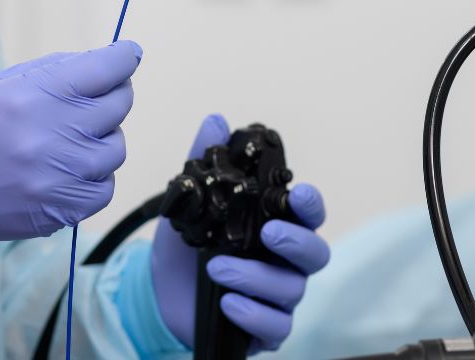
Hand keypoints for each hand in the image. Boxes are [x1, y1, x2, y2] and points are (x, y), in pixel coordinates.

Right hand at [0, 41, 142, 239]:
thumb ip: (54, 71)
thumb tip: (102, 63)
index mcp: (38, 94)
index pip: (105, 68)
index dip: (123, 58)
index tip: (128, 55)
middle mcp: (55, 133)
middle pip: (119, 106)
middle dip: (114, 96)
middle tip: (97, 99)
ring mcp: (62, 174)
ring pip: (116, 149)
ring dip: (102, 140)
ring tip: (72, 141)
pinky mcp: (63, 208)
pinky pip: (105, 189)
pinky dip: (96, 178)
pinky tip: (71, 172)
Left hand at [151, 114, 330, 352]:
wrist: (158, 292)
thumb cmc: (187, 246)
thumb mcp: (190, 202)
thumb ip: (204, 162)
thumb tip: (215, 121)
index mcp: (276, 227)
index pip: (308, 214)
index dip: (310, 204)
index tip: (297, 192)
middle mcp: (285, 262)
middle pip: (316, 253)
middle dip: (296, 241)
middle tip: (268, 233)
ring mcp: (278, 297)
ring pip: (291, 290)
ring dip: (256, 277)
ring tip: (216, 267)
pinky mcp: (264, 329)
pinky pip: (276, 327)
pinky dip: (253, 315)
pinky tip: (227, 302)